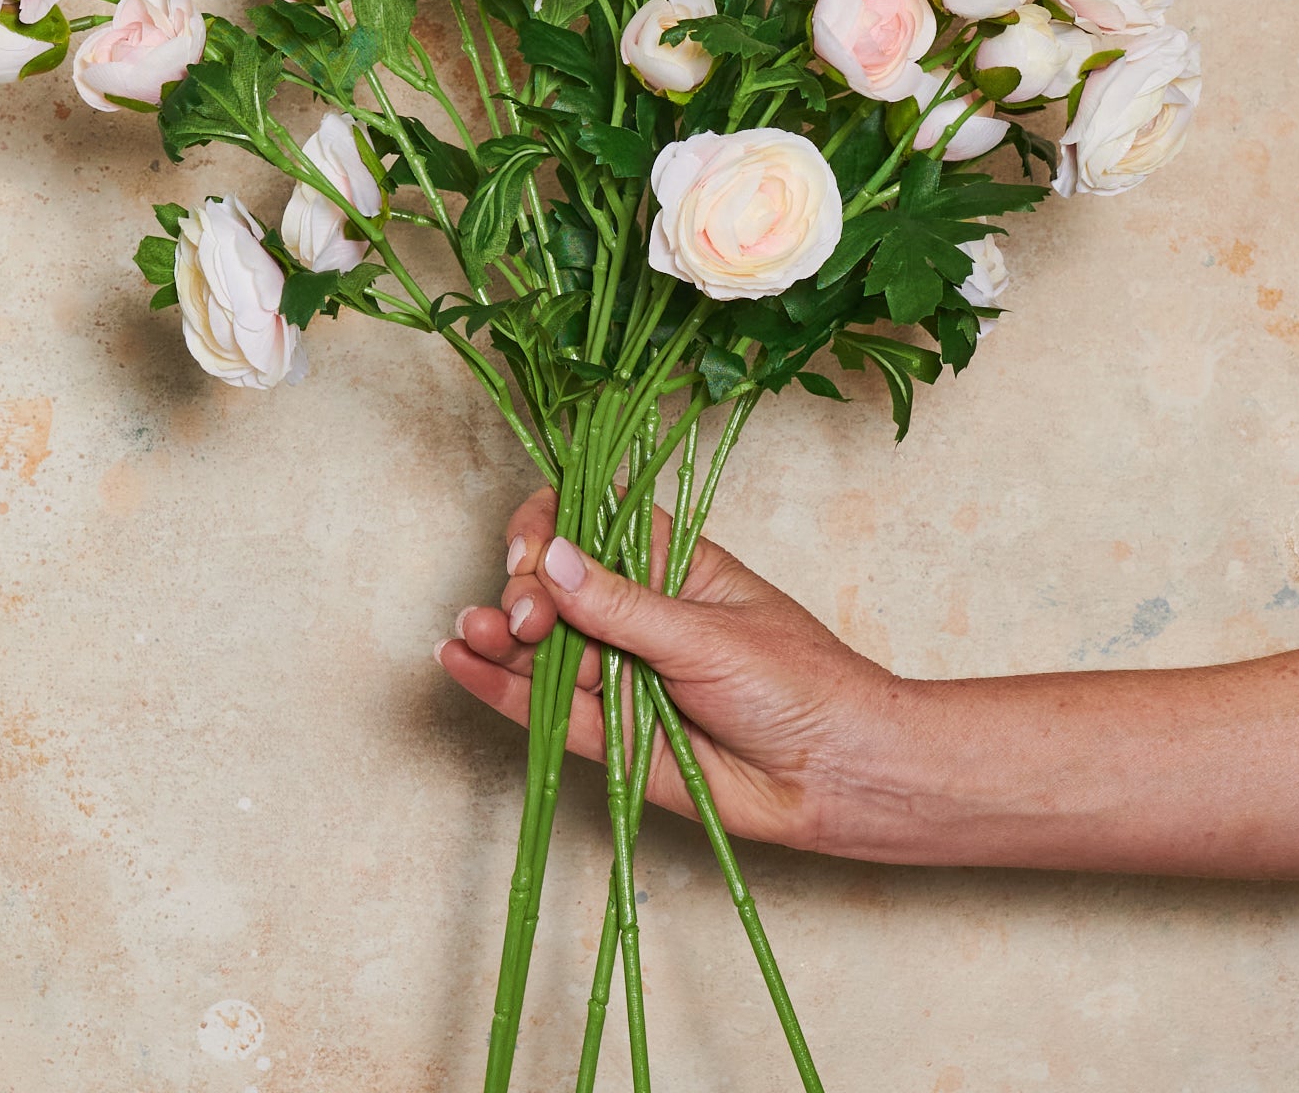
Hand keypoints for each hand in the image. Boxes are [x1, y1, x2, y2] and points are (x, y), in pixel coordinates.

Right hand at [436, 486, 922, 853]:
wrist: (838, 777)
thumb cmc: (799, 685)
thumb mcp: (708, 635)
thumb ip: (623, 606)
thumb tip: (551, 558)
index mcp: (669, 562)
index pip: (588, 521)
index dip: (549, 527)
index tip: (533, 550)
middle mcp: (636, 613)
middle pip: (552, 585)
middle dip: (523, 592)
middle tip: (526, 618)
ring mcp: (621, 672)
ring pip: (542, 647)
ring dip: (499, 636)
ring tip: (470, 636)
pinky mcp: (612, 734)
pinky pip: (547, 708)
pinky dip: (500, 687)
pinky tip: (460, 662)